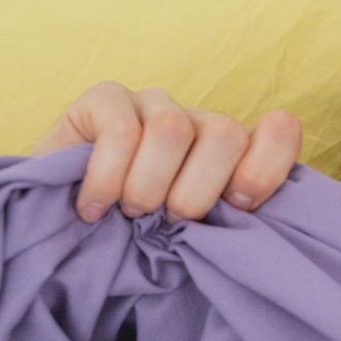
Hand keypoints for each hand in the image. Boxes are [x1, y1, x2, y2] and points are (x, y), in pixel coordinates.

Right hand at [33, 81, 301, 221]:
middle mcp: (200, 122)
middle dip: (198, 191)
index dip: (267, 167)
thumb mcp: (192, 239)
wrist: (62, 230)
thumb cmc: (138, 242)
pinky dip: (108, 179)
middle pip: (225, 134)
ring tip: (131, 213)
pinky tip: (94, 207)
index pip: (279, 131)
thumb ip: (228, 226)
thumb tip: (258, 234)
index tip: (241, 206)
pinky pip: (121, 130)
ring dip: (150, 186)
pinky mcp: (105, 98)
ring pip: (173, 130)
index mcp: (235, 154)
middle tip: (171, 221)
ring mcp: (154, 104)